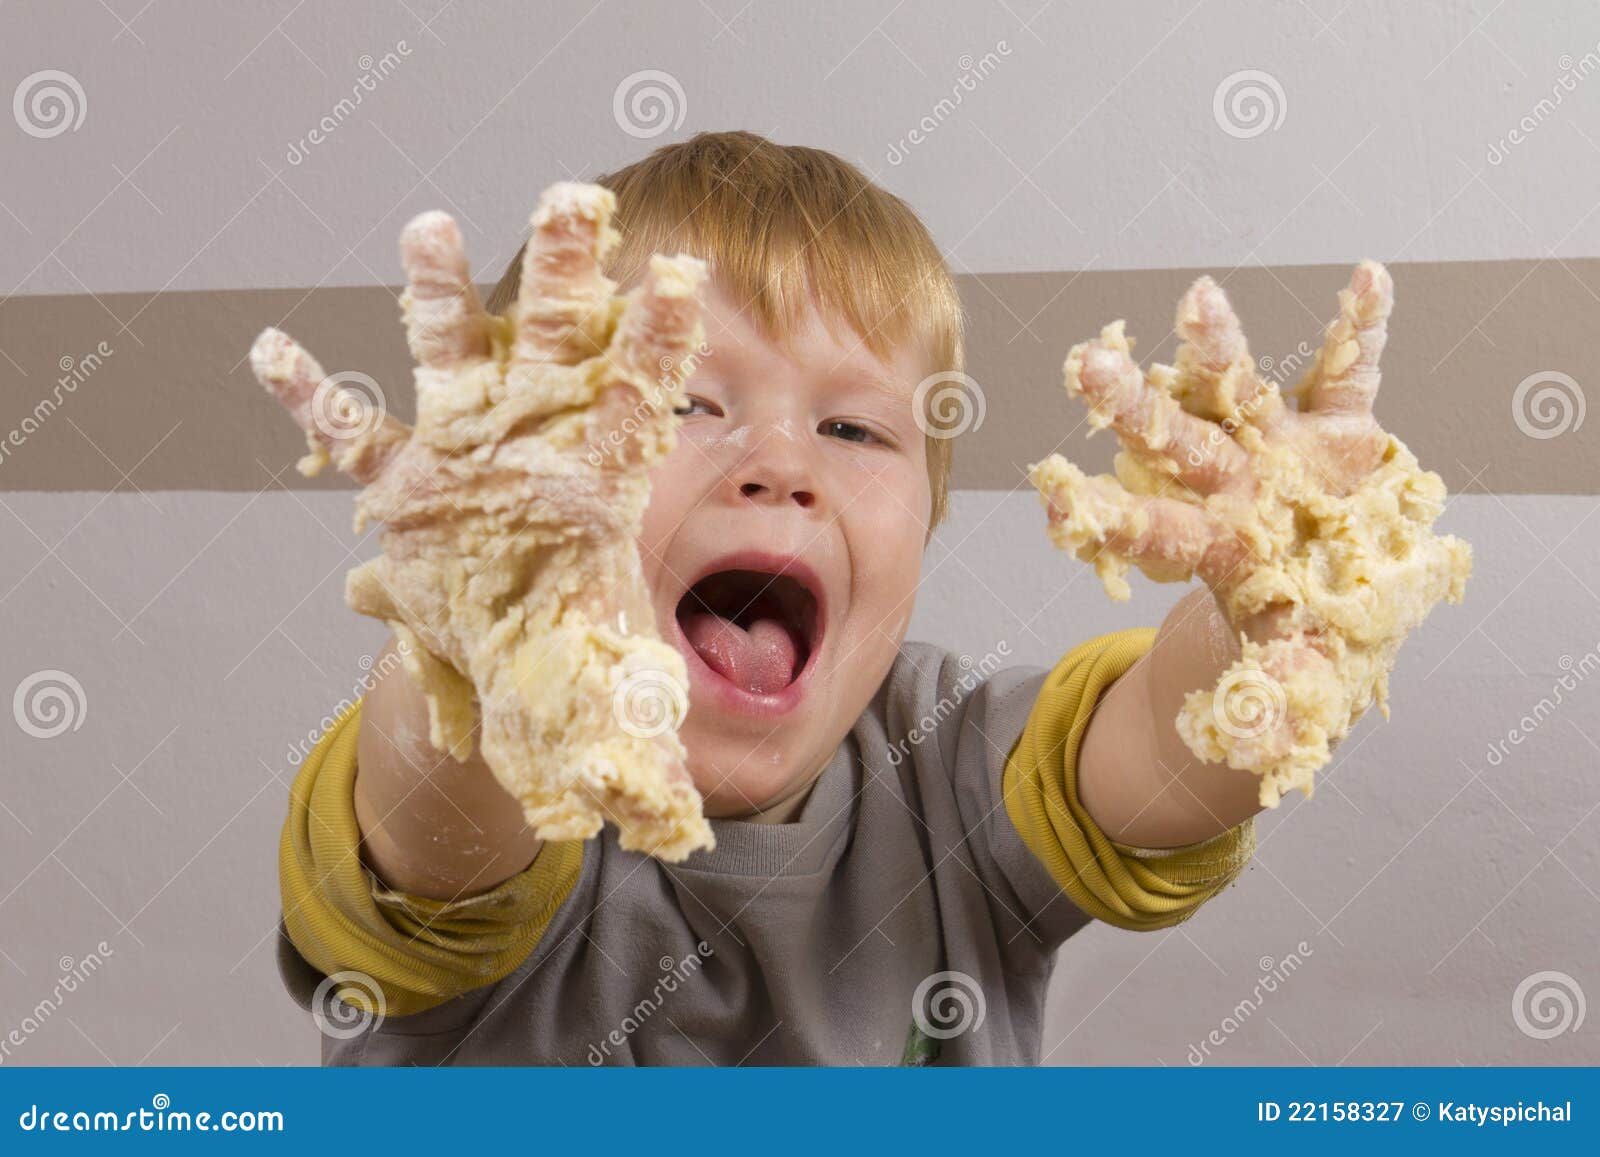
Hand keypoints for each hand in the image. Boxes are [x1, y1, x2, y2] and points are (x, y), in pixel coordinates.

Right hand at [250, 182, 713, 859]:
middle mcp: (536, 458)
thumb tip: (672, 832)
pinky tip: (271, 350)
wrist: (511, 662)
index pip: (641, 409)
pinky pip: (352, 435)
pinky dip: (313, 399)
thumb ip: (642, 759)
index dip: (660, 346)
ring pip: (454, 364)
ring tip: (426, 224)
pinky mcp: (403, 487)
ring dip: (441, 299)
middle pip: (552, 356)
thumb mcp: (608, 707)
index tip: (680, 272)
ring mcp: (468, 462)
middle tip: (569, 199)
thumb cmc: (573, 661)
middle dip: (559, 281)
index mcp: (599, 499)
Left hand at [1030, 262, 1470, 805]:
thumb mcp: (1285, 676)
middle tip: (1083, 364)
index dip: (1107, 518)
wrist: (1335, 585)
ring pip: (1241, 391)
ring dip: (1220, 347)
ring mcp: (1281, 449)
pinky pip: (1351, 374)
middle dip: (1133, 406)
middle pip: (1174, 443)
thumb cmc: (1295, 628)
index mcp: (1211, 544)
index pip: (1150, 529)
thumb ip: (1271, 700)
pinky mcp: (1339, 428)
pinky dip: (1362, 329)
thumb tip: (1260, 750)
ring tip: (1198, 294)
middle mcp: (1232, 483)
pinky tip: (1369, 277)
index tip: (1055, 501)